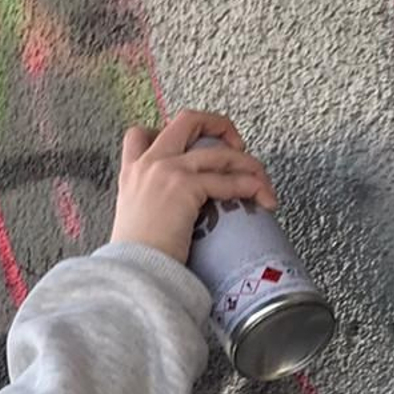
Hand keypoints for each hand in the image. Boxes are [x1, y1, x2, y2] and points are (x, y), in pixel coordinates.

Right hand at [109, 110, 276, 261]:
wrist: (132, 273)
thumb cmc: (134, 258)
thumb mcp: (134, 221)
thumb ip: (149, 205)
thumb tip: (174, 213)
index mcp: (130, 172)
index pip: (142, 133)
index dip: (173, 132)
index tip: (194, 146)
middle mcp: (148, 163)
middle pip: (188, 120)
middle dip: (220, 126)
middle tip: (237, 146)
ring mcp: (166, 171)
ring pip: (219, 152)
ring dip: (248, 164)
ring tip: (262, 182)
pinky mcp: (184, 187)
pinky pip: (227, 180)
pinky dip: (250, 186)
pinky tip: (260, 198)